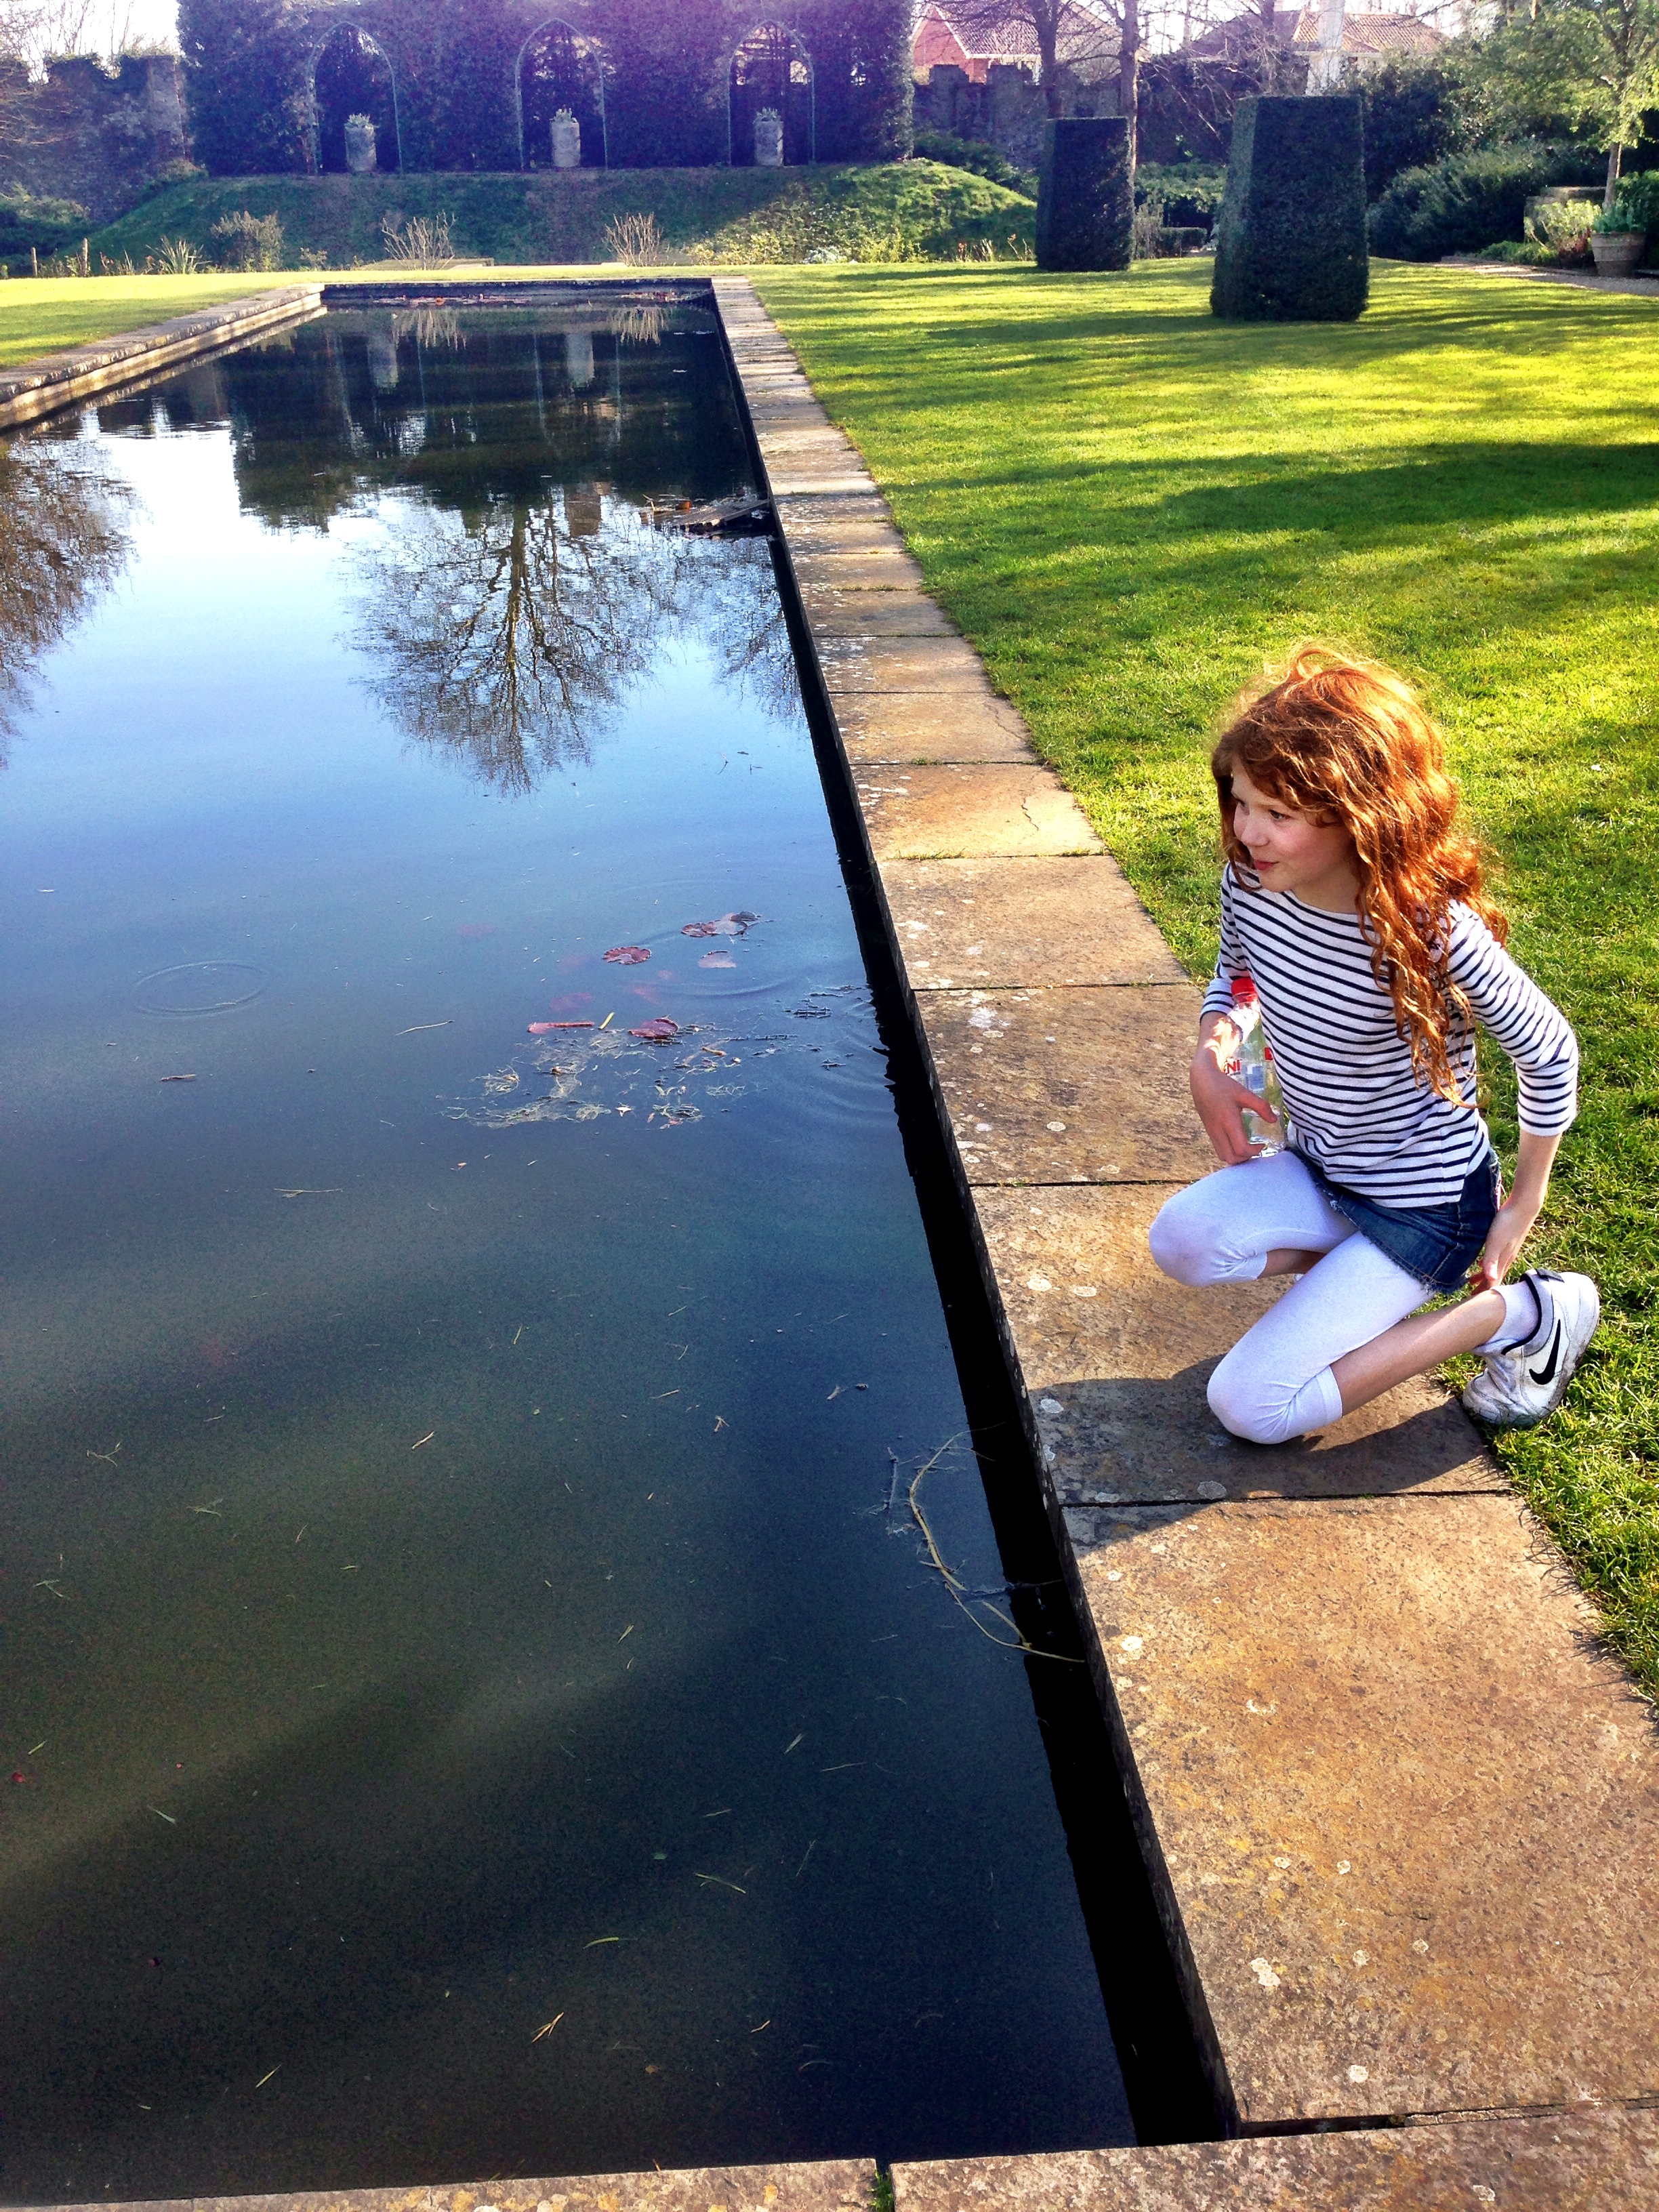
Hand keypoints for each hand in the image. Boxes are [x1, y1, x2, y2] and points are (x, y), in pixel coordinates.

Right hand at [1190, 1023, 1279, 1166]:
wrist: (1201, 1081)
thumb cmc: (1224, 1085)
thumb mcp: (1244, 1093)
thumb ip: (1261, 1106)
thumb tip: (1274, 1120)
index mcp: (1228, 1121)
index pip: (1241, 1148)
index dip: (1254, 1151)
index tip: (1262, 1143)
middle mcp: (1218, 1130)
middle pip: (1231, 1158)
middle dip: (1246, 1158)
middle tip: (1256, 1148)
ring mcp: (1212, 1133)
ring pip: (1223, 1156)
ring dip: (1237, 1157)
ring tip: (1247, 1147)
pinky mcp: (1209, 1132)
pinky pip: (1219, 1150)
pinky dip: (1230, 1152)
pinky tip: (1237, 1142)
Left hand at [1469, 1195, 1539, 1290]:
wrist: (1524, 1206)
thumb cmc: (1508, 1222)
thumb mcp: (1495, 1242)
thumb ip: (1491, 1260)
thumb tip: (1490, 1281)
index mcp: (1504, 1260)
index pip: (1494, 1282)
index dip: (1484, 1293)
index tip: (1473, 1302)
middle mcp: (1507, 1258)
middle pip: (1494, 1277)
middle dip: (1483, 1288)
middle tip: (1471, 1297)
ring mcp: (1508, 1250)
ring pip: (1495, 1268)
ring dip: (1484, 1276)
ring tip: (1472, 1282)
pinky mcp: (1507, 1241)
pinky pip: (1496, 1258)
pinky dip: (1488, 1264)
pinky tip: (1481, 1262)